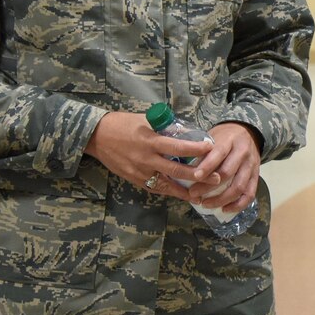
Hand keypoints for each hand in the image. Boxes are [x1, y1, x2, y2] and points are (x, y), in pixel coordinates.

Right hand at [84, 111, 211, 199]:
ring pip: (167, 185)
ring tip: (202, 193)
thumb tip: (187, 133)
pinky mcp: (135, 180)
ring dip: (186, 190)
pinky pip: (156, 188)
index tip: (210, 149)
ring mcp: (140, 172)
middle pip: (177, 171)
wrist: (98, 137)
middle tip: (216, 178)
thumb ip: (165, 128)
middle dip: (198, 176)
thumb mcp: (146, 120)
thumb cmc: (123, 124)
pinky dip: (170, 191)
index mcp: (150, 141)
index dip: (195, 149)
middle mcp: (146, 159)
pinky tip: (182, 193)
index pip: (177, 148)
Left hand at [183, 123, 262, 212]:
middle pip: (228, 173)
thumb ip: (202, 151)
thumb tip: (185, 169)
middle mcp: (243, 152)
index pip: (219, 153)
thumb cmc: (224, 137)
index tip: (195, 177)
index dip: (207, 166)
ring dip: (221, 199)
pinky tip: (225, 209)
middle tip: (194, 194)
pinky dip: (238, 205)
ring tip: (206, 204)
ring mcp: (252, 165)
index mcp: (230, 140)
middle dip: (209, 187)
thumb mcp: (213, 136)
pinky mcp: (256, 176)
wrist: (247, 133)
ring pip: (239, 186)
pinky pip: (250, 194)